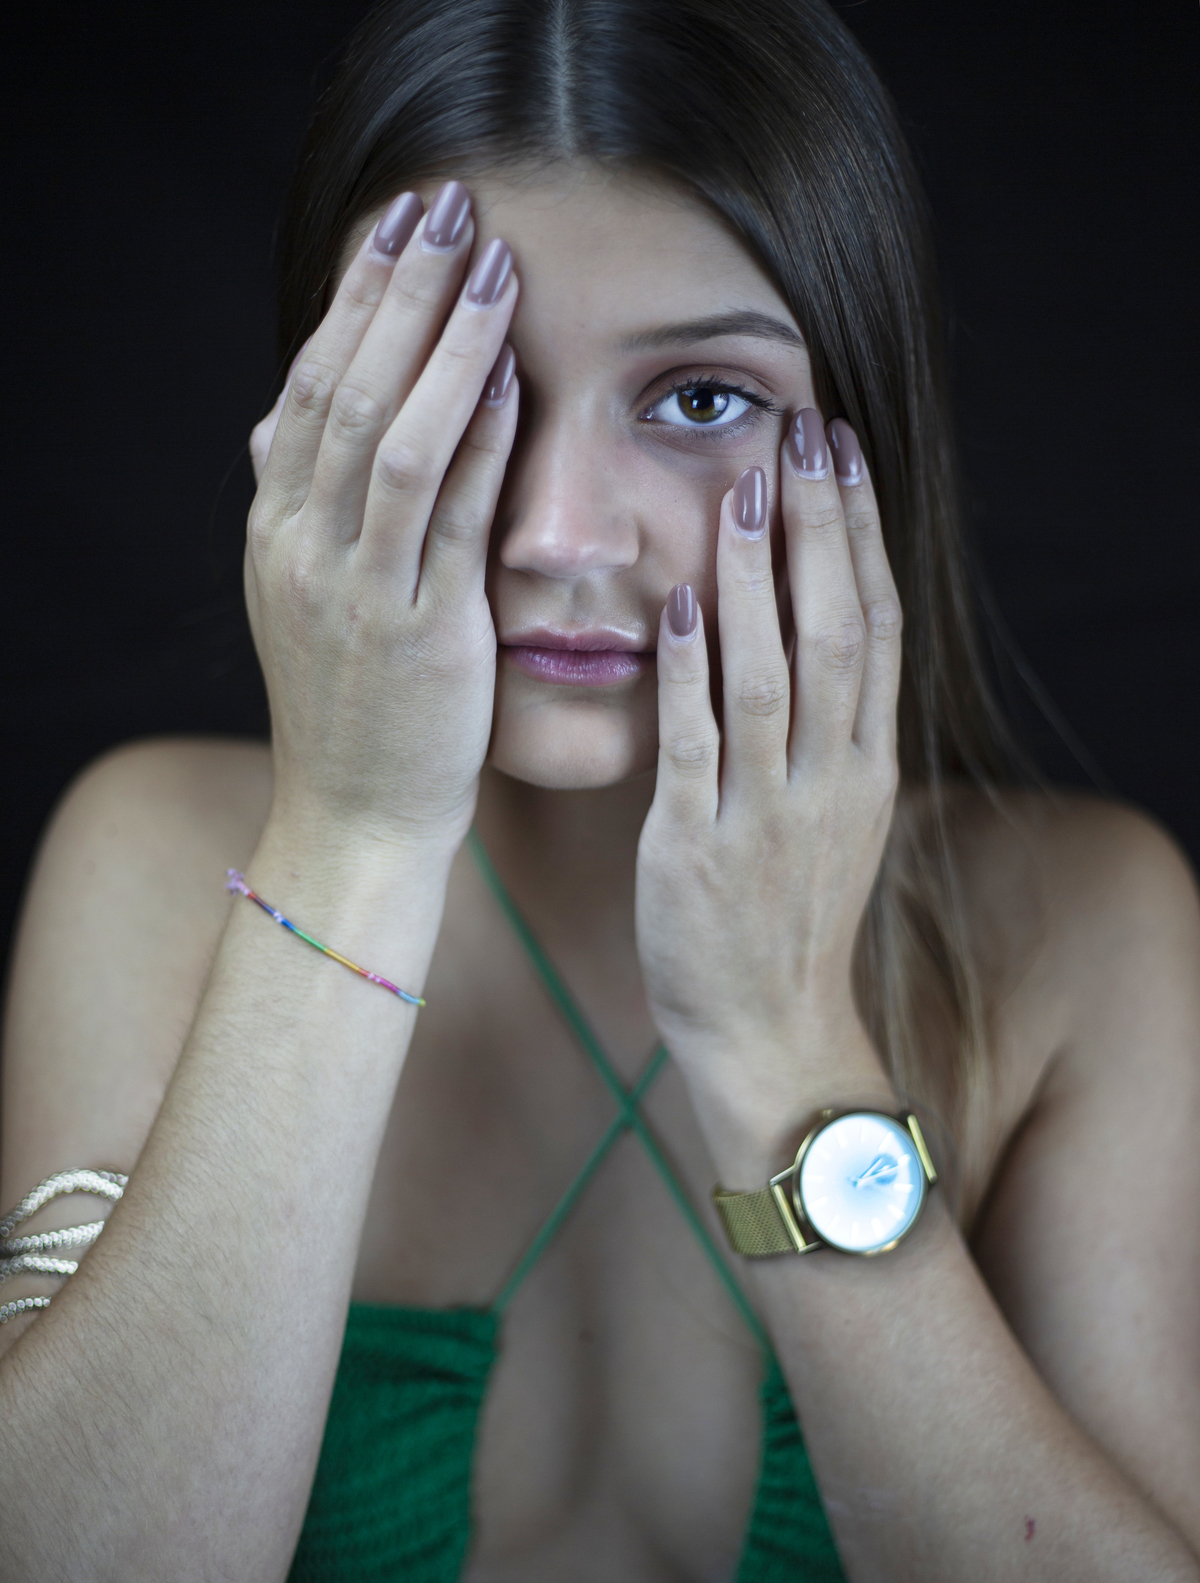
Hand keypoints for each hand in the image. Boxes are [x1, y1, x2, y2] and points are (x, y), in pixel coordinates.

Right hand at [245, 182, 517, 856]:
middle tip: (446, 207)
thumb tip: (278, 422)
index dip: (355, 301)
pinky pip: (445, 520)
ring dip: (441, 344)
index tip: (398, 228)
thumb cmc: (354, 711)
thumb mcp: (307, 601)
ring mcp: (357, 590)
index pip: (311, 386)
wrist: (356, 820)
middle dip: (398, 293)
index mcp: (279, 532)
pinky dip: (474, 442)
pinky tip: (506, 378)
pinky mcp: (419, 634)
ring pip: (390, 440)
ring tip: (488, 265)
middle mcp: (304, 548)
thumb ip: (303, 509)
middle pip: (346, 390)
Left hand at [635, 413, 900, 1170]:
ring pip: (773, 675)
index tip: (843, 452)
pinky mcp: (700, 847)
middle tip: (806, 433)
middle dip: (823, 527)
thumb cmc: (783, 915)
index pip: (877, 624)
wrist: (767, 1027)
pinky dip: (691, 670)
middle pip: (839, 630)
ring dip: (759, 580)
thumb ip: (827, 726)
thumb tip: (811, 627)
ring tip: (744, 490)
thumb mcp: (831, 815)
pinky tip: (678, 601)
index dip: (861, 532)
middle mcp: (831, 777)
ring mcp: (769, 812)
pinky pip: (698, 746)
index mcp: (866, 763)